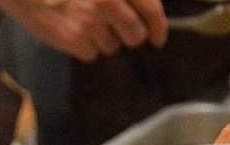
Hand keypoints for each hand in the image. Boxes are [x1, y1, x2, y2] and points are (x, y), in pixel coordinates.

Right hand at [0, 0, 166, 61]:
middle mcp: (109, 2)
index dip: (158, 28)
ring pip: (111, 46)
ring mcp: (91, 22)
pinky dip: (83, 47)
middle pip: (135, 36)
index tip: (158, 39)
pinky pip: (90, 54)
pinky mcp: (74, 40)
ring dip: (102, 40)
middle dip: (129, 37)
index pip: (152, 10)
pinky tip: (71, 31)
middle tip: (117, 32)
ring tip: (84, 23)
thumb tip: (147, 17)